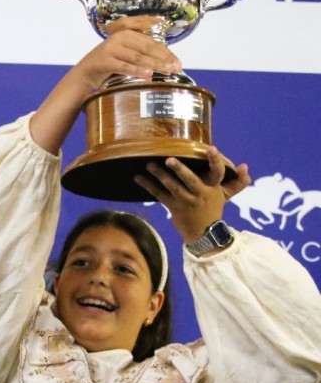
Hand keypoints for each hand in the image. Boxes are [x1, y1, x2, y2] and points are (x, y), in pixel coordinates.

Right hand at [73, 17, 182, 89]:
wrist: (85, 73)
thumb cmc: (109, 65)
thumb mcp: (126, 55)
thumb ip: (142, 54)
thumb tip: (167, 63)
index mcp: (128, 33)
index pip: (152, 43)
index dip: (167, 53)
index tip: (178, 63)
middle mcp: (119, 38)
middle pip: (146, 48)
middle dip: (163, 59)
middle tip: (175, 68)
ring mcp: (111, 48)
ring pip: (137, 57)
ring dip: (153, 64)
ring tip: (165, 71)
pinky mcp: (104, 61)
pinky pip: (124, 66)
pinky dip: (136, 70)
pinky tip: (147, 74)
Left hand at [134, 147, 250, 243]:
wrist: (204, 233)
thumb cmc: (213, 209)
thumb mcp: (227, 195)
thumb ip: (238, 181)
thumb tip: (245, 165)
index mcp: (213, 188)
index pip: (218, 172)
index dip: (215, 161)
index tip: (211, 148)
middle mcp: (200, 194)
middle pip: (190, 180)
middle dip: (180, 169)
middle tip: (169, 159)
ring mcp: (186, 201)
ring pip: (172, 187)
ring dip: (160, 175)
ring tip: (149, 164)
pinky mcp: (174, 207)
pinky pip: (159, 195)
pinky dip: (148, 186)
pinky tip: (137, 177)